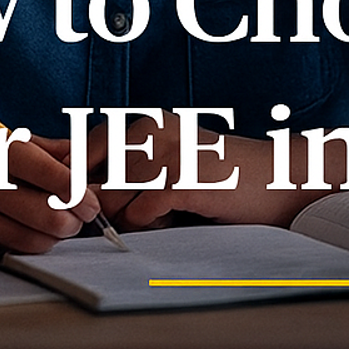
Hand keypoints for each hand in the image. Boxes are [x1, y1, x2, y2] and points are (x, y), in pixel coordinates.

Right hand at [0, 125, 102, 261]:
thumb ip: (41, 150)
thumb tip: (84, 162)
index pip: (51, 175)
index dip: (79, 193)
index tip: (91, 204)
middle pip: (47, 215)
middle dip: (71, 222)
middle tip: (75, 222)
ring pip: (29, 241)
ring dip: (47, 239)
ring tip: (45, 228)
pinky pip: (1, 254)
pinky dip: (11, 247)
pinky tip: (1, 232)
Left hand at [81, 114, 319, 230]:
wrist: (278, 180)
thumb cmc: (220, 178)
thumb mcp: (168, 161)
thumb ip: (122, 170)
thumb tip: (70, 192)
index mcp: (145, 124)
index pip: (81, 150)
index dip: (77, 182)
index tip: (87, 201)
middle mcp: (151, 132)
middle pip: (92, 182)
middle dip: (106, 206)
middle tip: (141, 209)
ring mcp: (166, 155)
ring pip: (111, 201)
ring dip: (130, 218)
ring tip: (164, 211)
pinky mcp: (183, 181)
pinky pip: (138, 214)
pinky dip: (151, 224)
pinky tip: (179, 214)